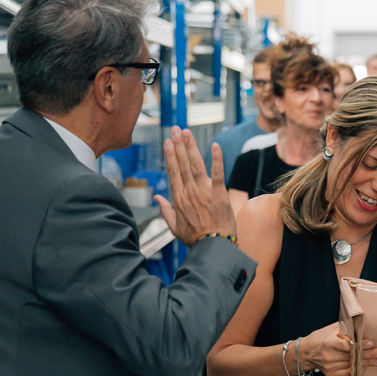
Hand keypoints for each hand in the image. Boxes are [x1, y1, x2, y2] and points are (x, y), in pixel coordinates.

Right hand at [155, 126, 236, 246]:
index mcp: (178, 199)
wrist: (214, 247)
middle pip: (182, 164)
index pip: (173, 172)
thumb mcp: (174, 227)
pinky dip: (216, 159)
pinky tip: (214, 146)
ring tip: (187, 132)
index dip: (170, 155)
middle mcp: (189, 192)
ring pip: (195, 165)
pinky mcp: (219, 193)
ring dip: (191, 147)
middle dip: (178, 145)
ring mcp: (204, 192)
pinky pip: (218, 173)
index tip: (168, 142)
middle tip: (176, 129)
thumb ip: (165, 210)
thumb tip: (157, 197)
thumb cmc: (195, 238)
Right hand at [298, 324, 376, 375]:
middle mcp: (329, 356)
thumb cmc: (320, 337)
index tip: (371, 343)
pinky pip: (348, 372)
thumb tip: (361, 325)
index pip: (346, 345)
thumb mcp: (330, 329)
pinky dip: (358, 369)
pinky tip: (367, 366)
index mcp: (328, 343)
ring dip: (367, 363)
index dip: (359, 345)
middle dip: (369, 355)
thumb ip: (345, 328)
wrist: (306, 353)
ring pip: (352, 365)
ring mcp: (330, 367)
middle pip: (352, 356)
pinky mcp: (331, 374)